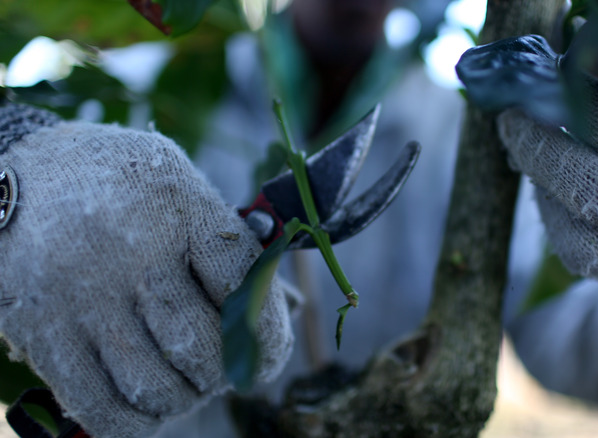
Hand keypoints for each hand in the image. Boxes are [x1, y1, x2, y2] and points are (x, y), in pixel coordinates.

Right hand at [0, 104, 293, 436]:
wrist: (12, 175)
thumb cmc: (115, 182)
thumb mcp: (178, 184)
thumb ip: (227, 244)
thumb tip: (283, 304)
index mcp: (178, 205)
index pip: (244, 283)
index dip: (268, 331)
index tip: (270, 355)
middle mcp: (131, 252)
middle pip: (201, 346)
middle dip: (225, 371)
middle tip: (223, 368)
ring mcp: (82, 297)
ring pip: (156, 385)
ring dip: (184, 396)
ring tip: (184, 380)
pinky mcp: (43, 332)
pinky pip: (102, 407)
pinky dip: (138, 419)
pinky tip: (145, 399)